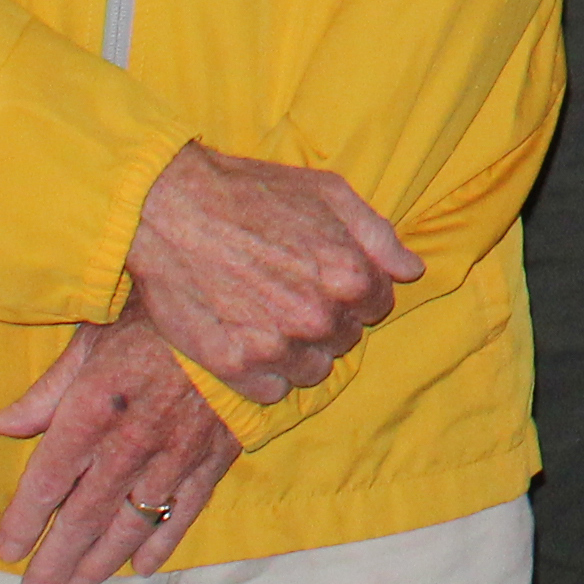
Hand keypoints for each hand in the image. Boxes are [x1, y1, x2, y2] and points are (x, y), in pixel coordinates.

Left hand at [0, 317, 238, 583]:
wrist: (237, 313)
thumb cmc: (153, 319)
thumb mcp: (90, 341)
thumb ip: (47, 391)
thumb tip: (2, 426)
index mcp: (90, 412)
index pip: (46, 482)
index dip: (24, 522)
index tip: (7, 550)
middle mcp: (127, 444)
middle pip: (84, 516)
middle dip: (57, 558)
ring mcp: (172, 457)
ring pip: (130, 523)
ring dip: (101, 559)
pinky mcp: (211, 458)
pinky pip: (182, 512)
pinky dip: (161, 543)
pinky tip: (142, 567)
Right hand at [126, 144, 418, 403]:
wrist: (172, 208)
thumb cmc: (254, 193)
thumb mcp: (330, 194)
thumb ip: (378, 236)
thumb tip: (411, 270)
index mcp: (348, 276)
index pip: (379, 305)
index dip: (357, 289)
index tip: (328, 277)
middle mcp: (317, 318)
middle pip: (346, 338)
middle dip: (329, 317)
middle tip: (292, 291)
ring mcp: (275, 347)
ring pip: (312, 369)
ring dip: (300, 349)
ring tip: (270, 315)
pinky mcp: (234, 367)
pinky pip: (271, 390)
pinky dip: (264, 371)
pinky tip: (248, 338)